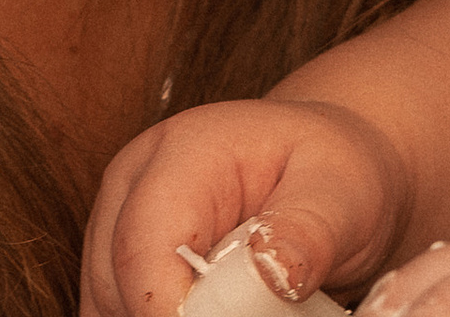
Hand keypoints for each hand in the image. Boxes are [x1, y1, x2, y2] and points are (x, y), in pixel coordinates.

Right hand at [83, 100, 408, 316]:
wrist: (324, 173)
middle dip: (174, 315)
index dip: (173, 310)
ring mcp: (114, 225)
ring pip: (108, 307)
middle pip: (116, 286)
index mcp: (185, 149)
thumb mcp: (341, 195)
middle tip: (253, 310)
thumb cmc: (333, 177)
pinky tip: (211, 307)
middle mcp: (133, 182)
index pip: (145, 248)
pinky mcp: (114, 267)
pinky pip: (116, 313)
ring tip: (242, 300)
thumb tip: (270, 271)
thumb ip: (308, 232)